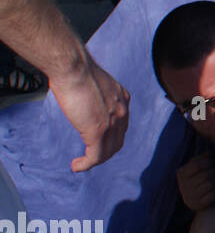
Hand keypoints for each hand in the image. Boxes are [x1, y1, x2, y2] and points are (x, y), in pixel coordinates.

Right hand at [46, 54, 129, 172]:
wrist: (73, 66)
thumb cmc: (75, 69)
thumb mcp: (92, 82)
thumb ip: (93, 93)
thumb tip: (81, 97)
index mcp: (122, 98)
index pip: (121, 125)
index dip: (110, 137)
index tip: (97, 142)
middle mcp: (122, 111)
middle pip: (118, 140)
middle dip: (105, 152)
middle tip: (89, 156)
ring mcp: (112, 122)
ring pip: (108, 151)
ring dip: (95, 160)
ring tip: (81, 163)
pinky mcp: (98, 131)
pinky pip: (96, 156)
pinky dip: (86, 164)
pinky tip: (77, 166)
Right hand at [176, 152, 214, 210]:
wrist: (197, 198)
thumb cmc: (197, 178)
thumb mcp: (195, 166)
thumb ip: (202, 158)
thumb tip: (210, 153)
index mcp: (181, 174)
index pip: (197, 165)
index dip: (209, 162)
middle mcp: (183, 186)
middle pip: (205, 175)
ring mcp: (190, 196)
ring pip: (210, 184)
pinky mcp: (197, 205)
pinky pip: (212, 195)